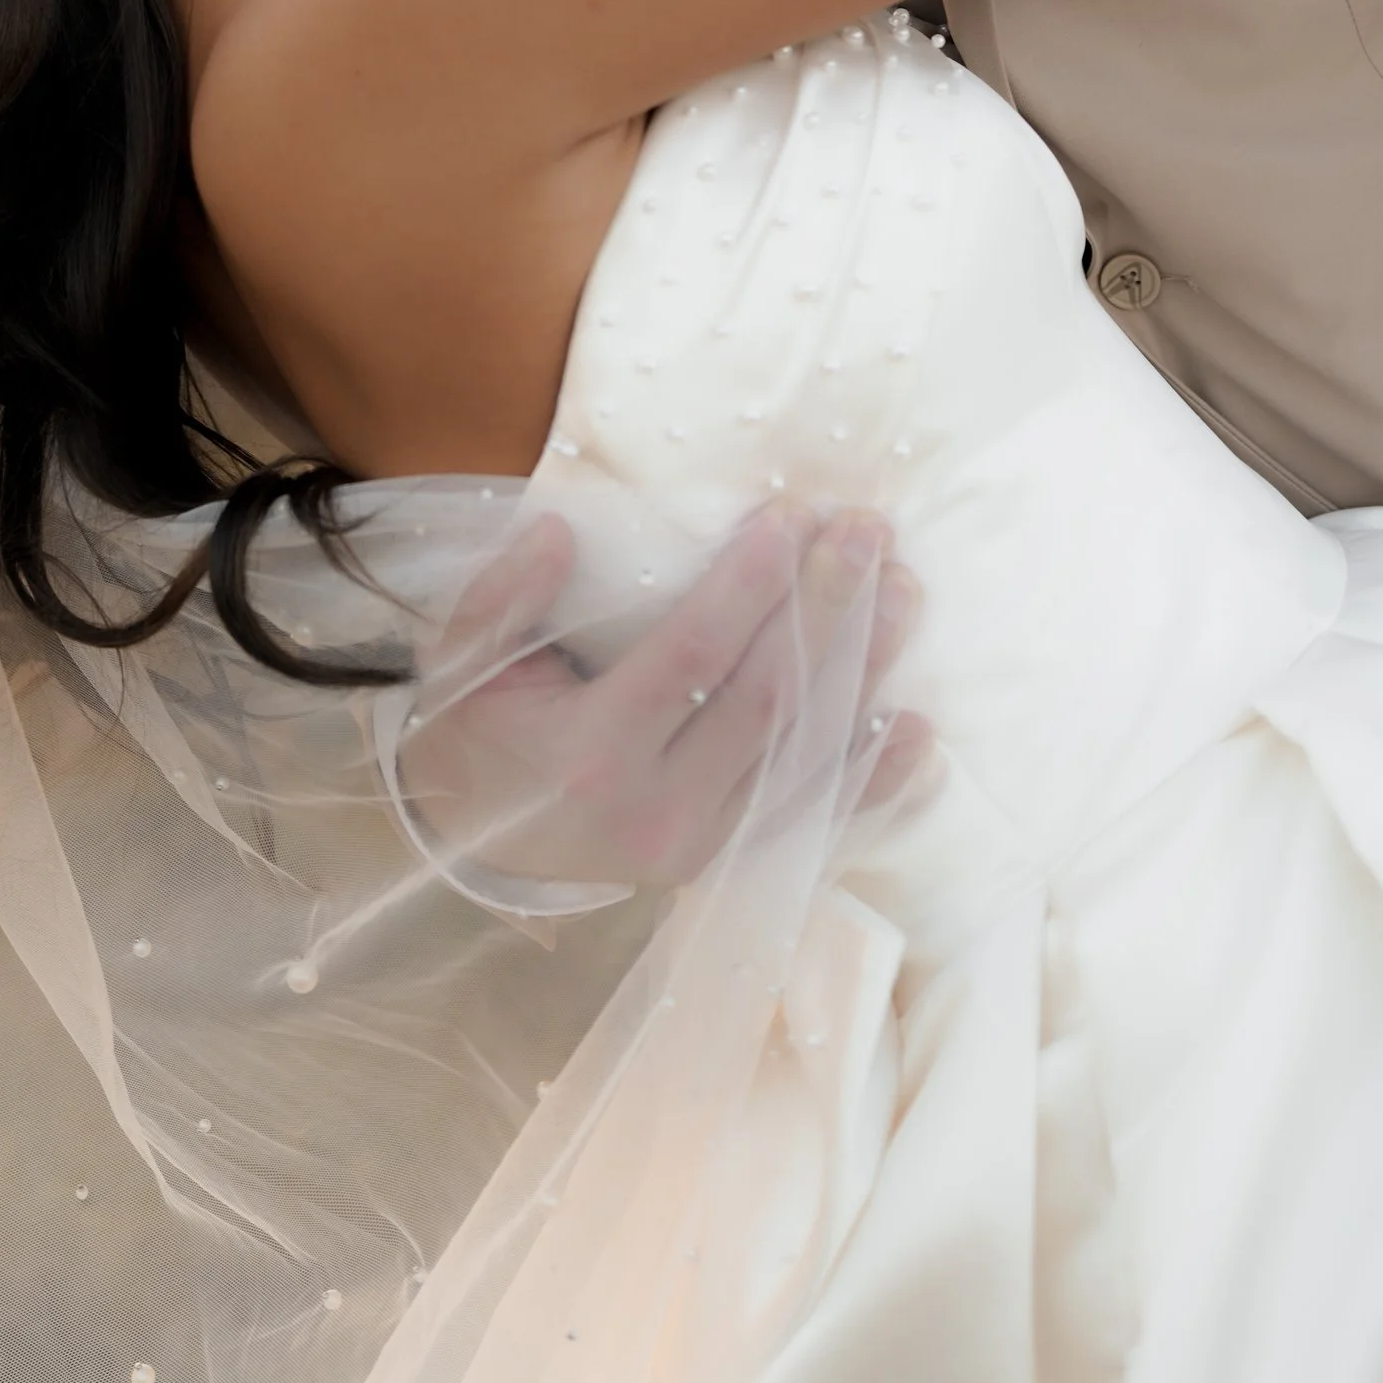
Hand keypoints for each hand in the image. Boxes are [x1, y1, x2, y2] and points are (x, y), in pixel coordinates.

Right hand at [395, 502, 930, 895]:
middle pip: (766, 701)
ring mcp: (700, 848)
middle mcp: (656, 812)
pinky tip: (920, 728)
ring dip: (865, 669)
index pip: (690, 660)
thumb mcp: (462, 659)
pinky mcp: (727, 864)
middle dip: (826, 608)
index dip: (746, 590)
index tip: (791, 519)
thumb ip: (501, 596)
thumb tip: (557, 532)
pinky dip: (873, 776)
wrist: (475, 833)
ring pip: (803, 752)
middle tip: (869, 532)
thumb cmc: (476, 727)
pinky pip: (813, 816)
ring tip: (905, 591)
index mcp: (589, 754)